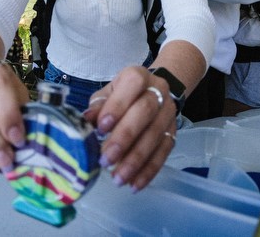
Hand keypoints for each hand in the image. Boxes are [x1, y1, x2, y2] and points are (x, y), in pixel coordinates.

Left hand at [81, 66, 177, 191]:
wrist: (154, 92)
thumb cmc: (123, 94)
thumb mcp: (107, 94)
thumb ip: (98, 107)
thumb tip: (85, 122)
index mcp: (137, 76)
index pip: (132, 85)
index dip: (118, 106)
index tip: (101, 127)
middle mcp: (157, 91)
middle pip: (145, 112)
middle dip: (124, 138)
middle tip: (106, 159)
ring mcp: (168, 112)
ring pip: (155, 136)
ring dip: (135, 160)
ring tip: (118, 178)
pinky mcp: (173, 132)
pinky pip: (164, 153)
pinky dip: (149, 170)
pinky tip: (135, 184)